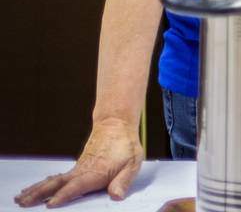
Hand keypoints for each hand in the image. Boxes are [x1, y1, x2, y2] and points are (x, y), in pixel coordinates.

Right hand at [14, 117, 142, 206]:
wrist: (116, 125)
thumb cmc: (125, 146)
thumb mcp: (132, 164)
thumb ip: (123, 181)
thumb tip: (117, 196)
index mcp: (95, 173)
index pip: (76, 187)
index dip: (64, 196)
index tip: (50, 204)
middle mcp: (81, 172)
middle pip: (56, 184)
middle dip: (39, 195)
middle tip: (23, 203)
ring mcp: (76, 169)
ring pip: (52, 181)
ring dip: (36, 190)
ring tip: (20, 198)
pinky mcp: (75, 168)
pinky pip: (56, 178)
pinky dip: (43, 184)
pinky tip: (34, 189)